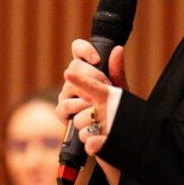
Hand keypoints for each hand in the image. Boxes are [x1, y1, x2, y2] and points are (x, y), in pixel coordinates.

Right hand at [57, 40, 126, 158]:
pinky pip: (63, 107)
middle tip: (106, 84)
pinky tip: (86, 112)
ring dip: (85, 94)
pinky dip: (76, 109)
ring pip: (68, 86)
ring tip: (98, 102)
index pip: (78, 50)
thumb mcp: (120, 89)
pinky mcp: (63, 113)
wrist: (114, 136)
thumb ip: (117, 70)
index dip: (84, 50)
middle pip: (73, 66)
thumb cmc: (117, 109)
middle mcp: (73, 80)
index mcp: (87, 70)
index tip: (97, 60)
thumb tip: (118, 49)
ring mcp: (66, 95)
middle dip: (91, 74)